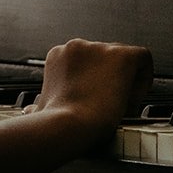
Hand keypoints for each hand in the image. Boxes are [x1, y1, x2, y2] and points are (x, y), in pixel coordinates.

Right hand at [27, 38, 152, 144]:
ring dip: (126, 81)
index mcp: (58, 56)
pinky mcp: (122, 55)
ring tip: (121, 106)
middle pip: (106, 58)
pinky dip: (144, 77)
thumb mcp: (40, 110)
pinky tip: (134, 98)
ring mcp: (101, 48)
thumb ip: (38, 105)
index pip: (87, 61)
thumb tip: (29, 112)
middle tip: (111, 105)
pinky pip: (143, 58)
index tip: (96, 100)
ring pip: (124, 59)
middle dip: (110, 79)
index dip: (95, 81)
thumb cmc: (54, 122)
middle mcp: (78, 46)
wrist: (67, 125)